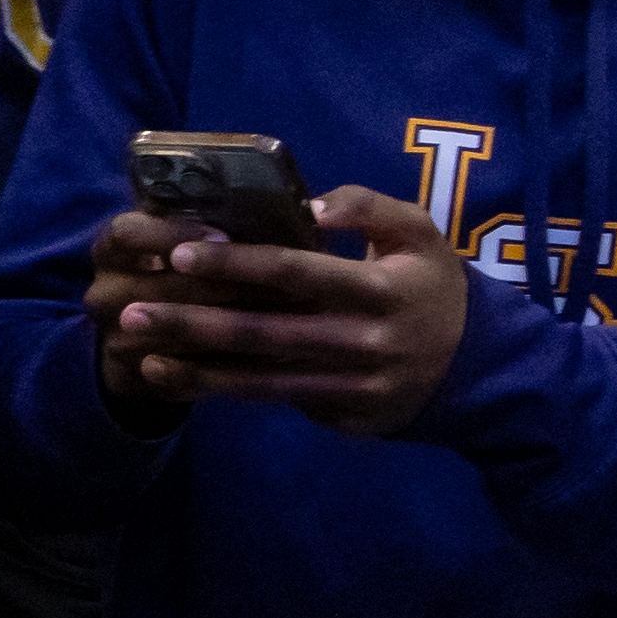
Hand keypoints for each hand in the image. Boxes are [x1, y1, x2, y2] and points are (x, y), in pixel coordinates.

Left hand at [86, 184, 473, 435]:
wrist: (484, 372)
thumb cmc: (435, 289)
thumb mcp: (422, 235)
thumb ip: (371, 207)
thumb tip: (311, 203)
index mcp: (379, 289)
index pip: (295, 272)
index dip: (236, 263)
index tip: (179, 252)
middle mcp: (362, 340)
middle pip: (265, 331)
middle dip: (194, 322)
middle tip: (131, 310)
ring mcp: (351, 385)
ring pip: (261, 379)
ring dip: (197, 369)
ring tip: (140, 355)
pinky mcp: (341, 414)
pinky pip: (275, 401)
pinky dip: (223, 393)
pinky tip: (177, 382)